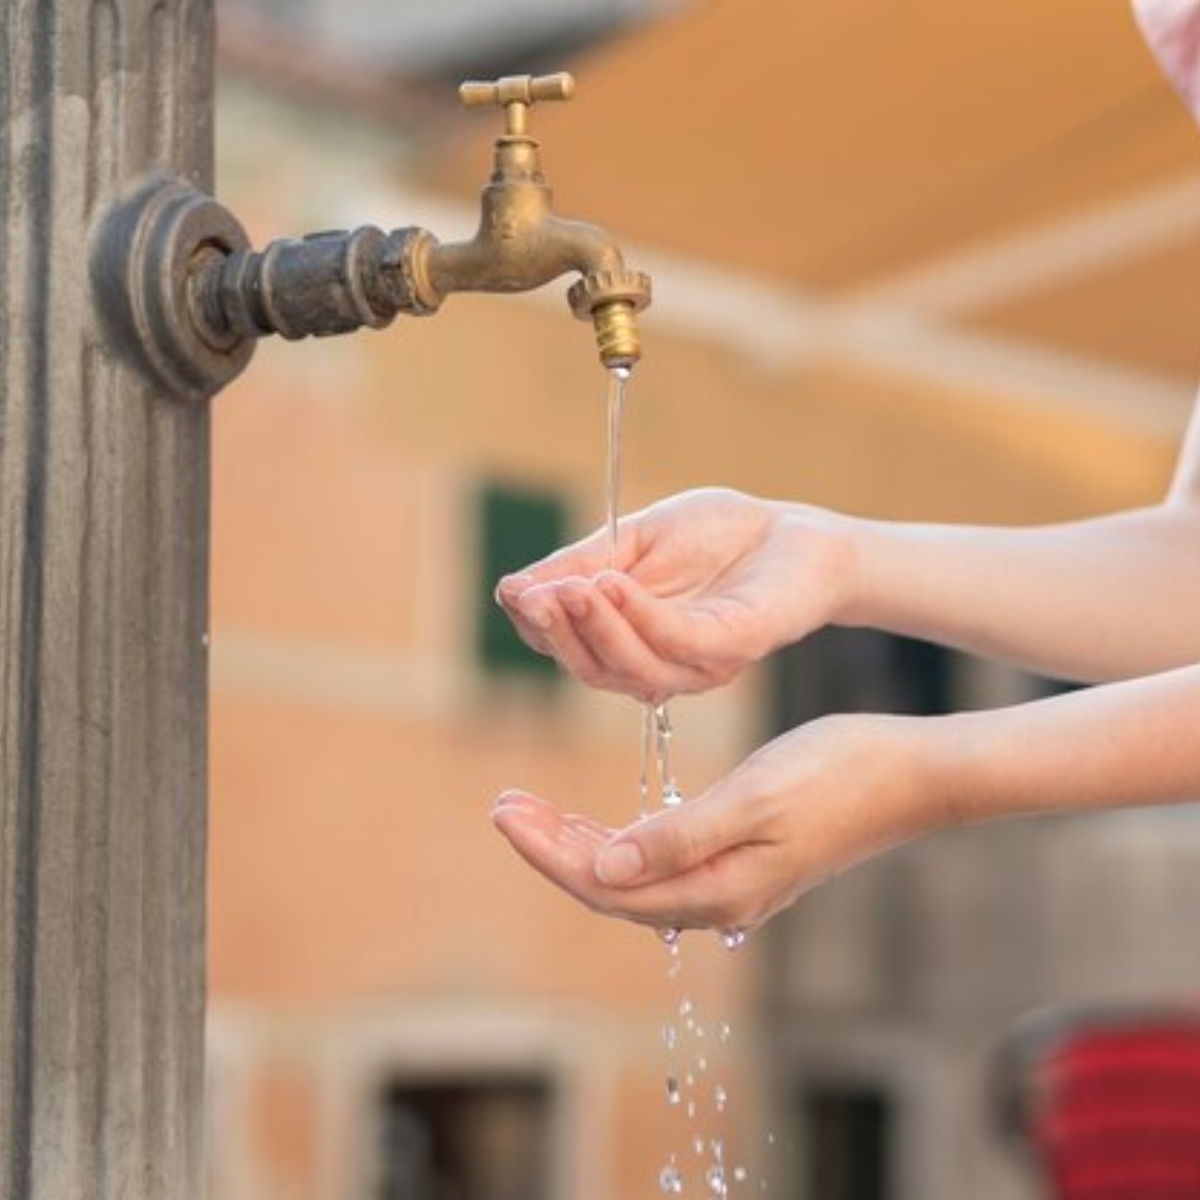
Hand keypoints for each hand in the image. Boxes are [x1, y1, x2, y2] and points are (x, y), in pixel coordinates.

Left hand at [491, 714, 934, 934]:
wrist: (909, 774)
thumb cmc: (838, 773)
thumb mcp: (755, 797)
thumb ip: (678, 838)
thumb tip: (604, 867)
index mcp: (715, 888)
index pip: (605, 883)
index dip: (549, 850)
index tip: (504, 811)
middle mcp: (717, 898)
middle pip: (610, 886)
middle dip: (552, 848)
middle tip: (503, 805)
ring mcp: (731, 884)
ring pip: (632, 876)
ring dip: (579, 845)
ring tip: (533, 811)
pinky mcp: (742, 863)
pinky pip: (660, 863)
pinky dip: (619, 842)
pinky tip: (601, 823)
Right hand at [494, 488, 852, 701]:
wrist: (793, 529)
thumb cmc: (716, 536)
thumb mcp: (633, 541)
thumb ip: (580, 564)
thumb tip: (512, 588)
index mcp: (629, 642)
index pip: (568, 647)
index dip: (536, 624)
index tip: (511, 590)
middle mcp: (658, 665)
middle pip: (592, 669)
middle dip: (557, 634)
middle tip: (531, 596)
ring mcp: (697, 664)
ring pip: (630, 667)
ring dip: (594, 628)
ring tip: (569, 588)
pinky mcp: (733, 646)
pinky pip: (677, 643)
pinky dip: (639, 616)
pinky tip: (613, 584)